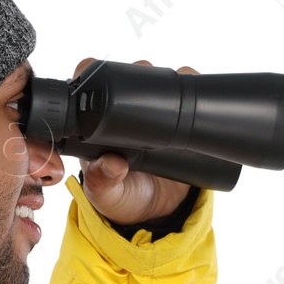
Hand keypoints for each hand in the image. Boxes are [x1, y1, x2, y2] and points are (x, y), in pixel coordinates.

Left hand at [74, 57, 196, 224]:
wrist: (158, 211)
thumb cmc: (123, 198)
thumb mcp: (108, 195)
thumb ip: (103, 182)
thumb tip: (112, 164)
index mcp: (96, 124)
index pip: (89, 86)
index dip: (91, 74)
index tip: (98, 75)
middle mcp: (122, 111)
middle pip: (127, 75)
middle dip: (136, 72)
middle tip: (145, 90)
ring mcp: (151, 112)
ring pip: (157, 79)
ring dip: (165, 77)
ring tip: (173, 97)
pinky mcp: (179, 117)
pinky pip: (187, 93)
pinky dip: (192, 86)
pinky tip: (195, 94)